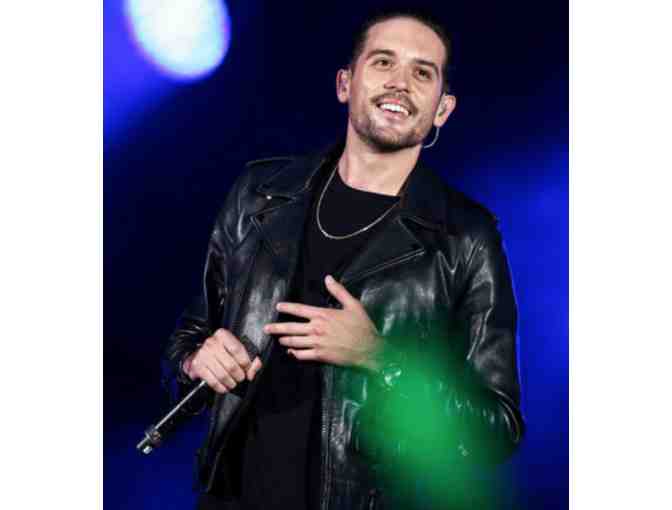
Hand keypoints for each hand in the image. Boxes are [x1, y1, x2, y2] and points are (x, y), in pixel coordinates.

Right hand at [182, 328, 261, 393]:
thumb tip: (251, 373)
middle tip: (240, 378)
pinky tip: (224, 387)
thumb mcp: (238, 349)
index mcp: (223, 335)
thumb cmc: (222, 351)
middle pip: (231, 365)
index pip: (237, 350)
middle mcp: (212, 343)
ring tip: (233, 383)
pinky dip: (221, 387)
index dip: (246, 363)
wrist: (201, 352)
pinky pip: (212, 381)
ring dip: (231, 383)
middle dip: (239, 376)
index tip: (248, 369)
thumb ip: (251, 359)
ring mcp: (203, 354)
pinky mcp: (197, 366)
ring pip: (222, 375)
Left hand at [263, 275, 381, 370]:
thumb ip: (338, 291)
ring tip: (278, 339)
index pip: (300, 310)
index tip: (278, 307)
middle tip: (267, 328)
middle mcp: (317, 328)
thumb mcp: (353, 305)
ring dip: (284, 340)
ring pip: (294, 342)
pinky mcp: (320, 355)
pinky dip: (294, 353)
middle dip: (277, 328)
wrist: (369, 348)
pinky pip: (302, 355)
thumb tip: (328, 278)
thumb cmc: (362, 327)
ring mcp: (317, 343)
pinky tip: (290, 352)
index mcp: (323, 315)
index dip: (287, 308)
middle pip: (291, 327)